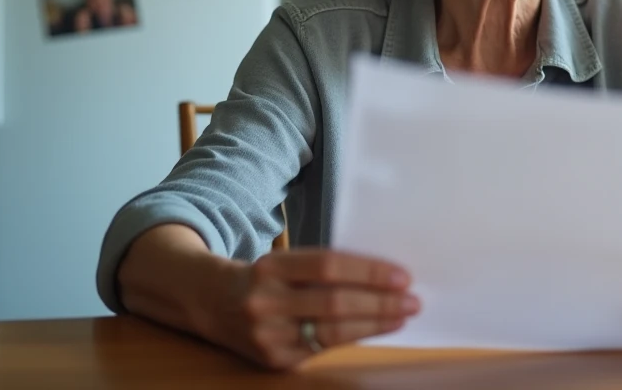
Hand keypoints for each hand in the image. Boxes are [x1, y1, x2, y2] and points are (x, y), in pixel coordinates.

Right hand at [207, 249, 419, 370]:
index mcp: (271, 266)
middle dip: (380, 302)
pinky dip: (355, 338)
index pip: (328, 266)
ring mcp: (268, 335)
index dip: (368, 271)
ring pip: (332, 331)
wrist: (209, 303)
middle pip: (334, 302)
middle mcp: (266, 301)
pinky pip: (323, 348)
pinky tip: (377, 329)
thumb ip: (322, 267)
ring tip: (403, 315)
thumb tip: (381, 275)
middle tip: (412, 299)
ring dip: (374, 323)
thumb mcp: (282, 260)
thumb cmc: (262, 277)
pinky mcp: (274, 360)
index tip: (402, 275)